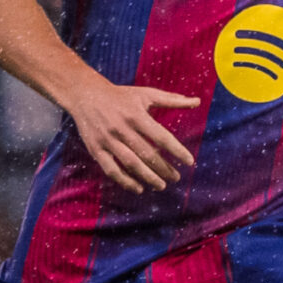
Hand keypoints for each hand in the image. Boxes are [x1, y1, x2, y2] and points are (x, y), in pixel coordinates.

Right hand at [67, 77, 199, 192]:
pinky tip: (138, 188)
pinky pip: (111, 170)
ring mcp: (108, 141)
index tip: (189, 162)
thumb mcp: (146, 94)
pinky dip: (125, 181)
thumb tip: (197, 102)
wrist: (86, 95)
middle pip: (147, 154)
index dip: (176, 150)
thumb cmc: (121, 96)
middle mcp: (122, 129)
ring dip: (148, 177)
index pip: (161, 137)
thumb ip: (172, 100)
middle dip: (164, 168)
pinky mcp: (96, 150)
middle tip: (176, 178)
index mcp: (137, 115)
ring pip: (130, 164)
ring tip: (162, 185)